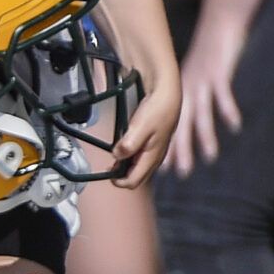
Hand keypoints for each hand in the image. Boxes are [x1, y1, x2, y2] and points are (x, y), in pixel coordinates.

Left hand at [113, 67, 180, 187]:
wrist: (166, 91)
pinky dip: (127, 155)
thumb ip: (129, 144)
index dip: (120, 182)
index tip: (106, 175)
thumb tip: (117, 157)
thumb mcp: (140, 126)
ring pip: (136, 165)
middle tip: (107, 167)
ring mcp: (153, 148)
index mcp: (153, 156)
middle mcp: (154, 156)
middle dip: (121, 174)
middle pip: (136, 175)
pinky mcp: (150, 140)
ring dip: (123, 164)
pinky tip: (120, 146)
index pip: (135, 180)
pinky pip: (138, 154)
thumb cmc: (158, 108)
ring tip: (112, 157)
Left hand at [164, 15, 246, 176]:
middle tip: (179, 172)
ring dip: (205, 136)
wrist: (216, 30)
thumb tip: (181, 124)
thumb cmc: (205, 60)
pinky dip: (229, 109)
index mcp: (177, 95)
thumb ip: (185, 101)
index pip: (167, 126)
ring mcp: (202, 83)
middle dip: (179, 150)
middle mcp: (186, 92)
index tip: (161, 171)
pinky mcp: (218, 74)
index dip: (164, 148)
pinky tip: (235, 125)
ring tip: (209, 157)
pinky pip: (223, 94)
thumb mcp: (189, 80)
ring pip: (200, 113)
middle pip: (180, 124)